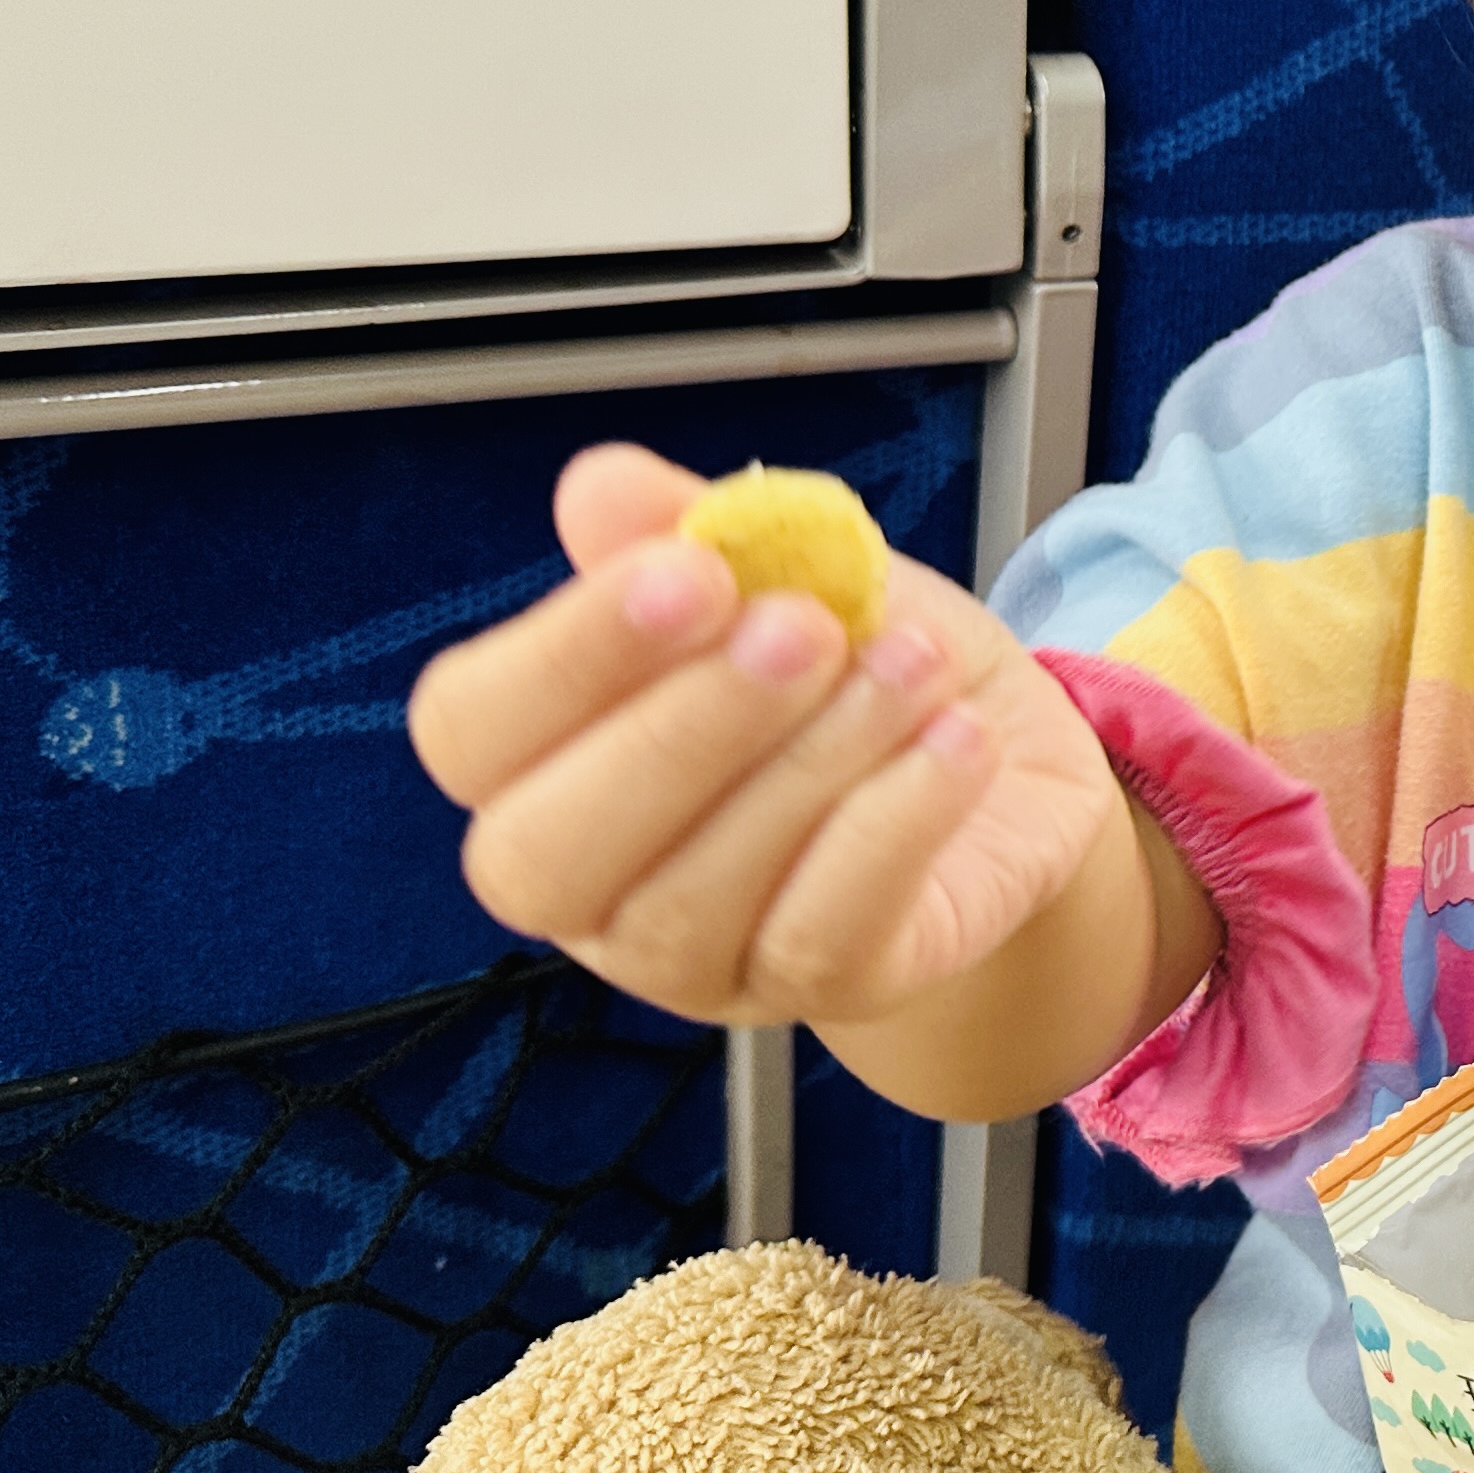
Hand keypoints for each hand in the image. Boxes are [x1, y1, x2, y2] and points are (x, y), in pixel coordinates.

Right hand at [410, 443, 1125, 1030]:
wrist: (1000, 756)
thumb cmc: (853, 667)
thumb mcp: (788, 573)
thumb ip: (690, 533)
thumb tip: (599, 485)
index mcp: (541, 763)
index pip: (473, 731)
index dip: (568, 653)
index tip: (689, 568)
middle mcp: (589, 885)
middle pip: (547, 850)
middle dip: (680, 727)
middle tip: (802, 625)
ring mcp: (695, 959)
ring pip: (696, 895)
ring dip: (812, 762)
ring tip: (911, 663)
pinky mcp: (824, 987)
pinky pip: (827, 932)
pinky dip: (896, 823)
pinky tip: (955, 740)